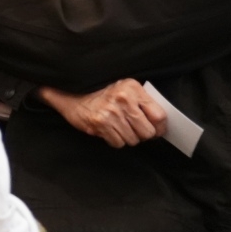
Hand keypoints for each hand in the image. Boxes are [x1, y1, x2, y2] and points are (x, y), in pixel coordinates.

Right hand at [39, 80, 166, 147]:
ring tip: (118, 128)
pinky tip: (108, 131)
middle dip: (141, 135)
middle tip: (133, 130)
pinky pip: (119, 143)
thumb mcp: (123, 90)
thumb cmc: (100, 94)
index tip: (156, 130)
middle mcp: (123, 98)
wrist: (70, 94)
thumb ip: (142, 102)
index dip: (159, 128)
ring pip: (133, 139)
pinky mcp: (100, 123)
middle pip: (148, 131)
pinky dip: (115, 140)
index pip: (159, 115)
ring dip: (127, 138)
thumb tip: (160, 125)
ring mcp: (111, 111)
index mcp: (132, 88)